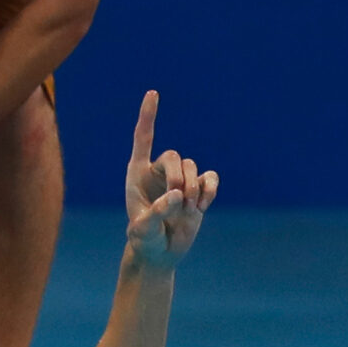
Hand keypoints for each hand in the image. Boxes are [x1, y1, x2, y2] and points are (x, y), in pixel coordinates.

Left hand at [124, 91, 216, 269]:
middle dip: (178, 176)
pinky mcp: (198, 190)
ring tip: (187, 210)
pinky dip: (209, 191)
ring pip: (193, 167)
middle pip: (174, 156)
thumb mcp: (142, 232)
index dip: (148, 116)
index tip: (153, 93)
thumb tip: (175, 196)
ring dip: (193, 188)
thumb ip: (154, 214)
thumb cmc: (144, 241)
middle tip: (177, 199)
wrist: (160, 253)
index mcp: (137, 174)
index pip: (143, 138)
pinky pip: (210, 178)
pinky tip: (202, 207)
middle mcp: (158, 172)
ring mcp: (180, 180)